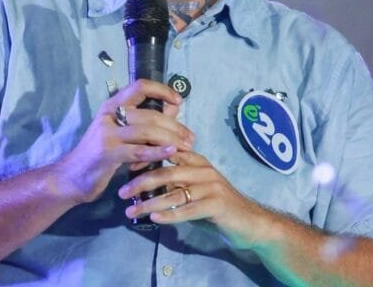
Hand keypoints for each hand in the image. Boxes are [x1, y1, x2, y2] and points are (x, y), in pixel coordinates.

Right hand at [55, 79, 194, 204]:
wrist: (70, 177)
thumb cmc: (100, 154)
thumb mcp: (120, 133)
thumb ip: (144, 121)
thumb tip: (173, 109)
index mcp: (112, 105)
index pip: (140, 86)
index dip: (162, 90)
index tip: (178, 101)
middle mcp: (109, 114)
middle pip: (150, 113)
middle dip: (174, 125)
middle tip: (190, 137)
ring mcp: (107, 133)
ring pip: (147, 130)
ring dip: (170, 139)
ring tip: (185, 147)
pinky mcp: (107, 153)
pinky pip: (138, 151)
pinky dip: (157, 152)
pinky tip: (170, 153)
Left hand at [118, 151, 265, 249]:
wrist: (250, 222)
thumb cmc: (217, 205)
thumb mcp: (196, 187)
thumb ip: (175, 181)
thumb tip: (144, 180)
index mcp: (197, 160)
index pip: (168, 152)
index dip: (146, 157)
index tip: (126, 166)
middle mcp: (203, 169)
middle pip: (167, 172)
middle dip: (142, 182)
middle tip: (122, 192)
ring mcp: (211, 186)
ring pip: (174, 192)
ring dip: (150, 203)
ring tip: (132, 211)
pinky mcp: (216, 204)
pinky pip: (188, 209)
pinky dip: (170, 214)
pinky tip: (154, 219)